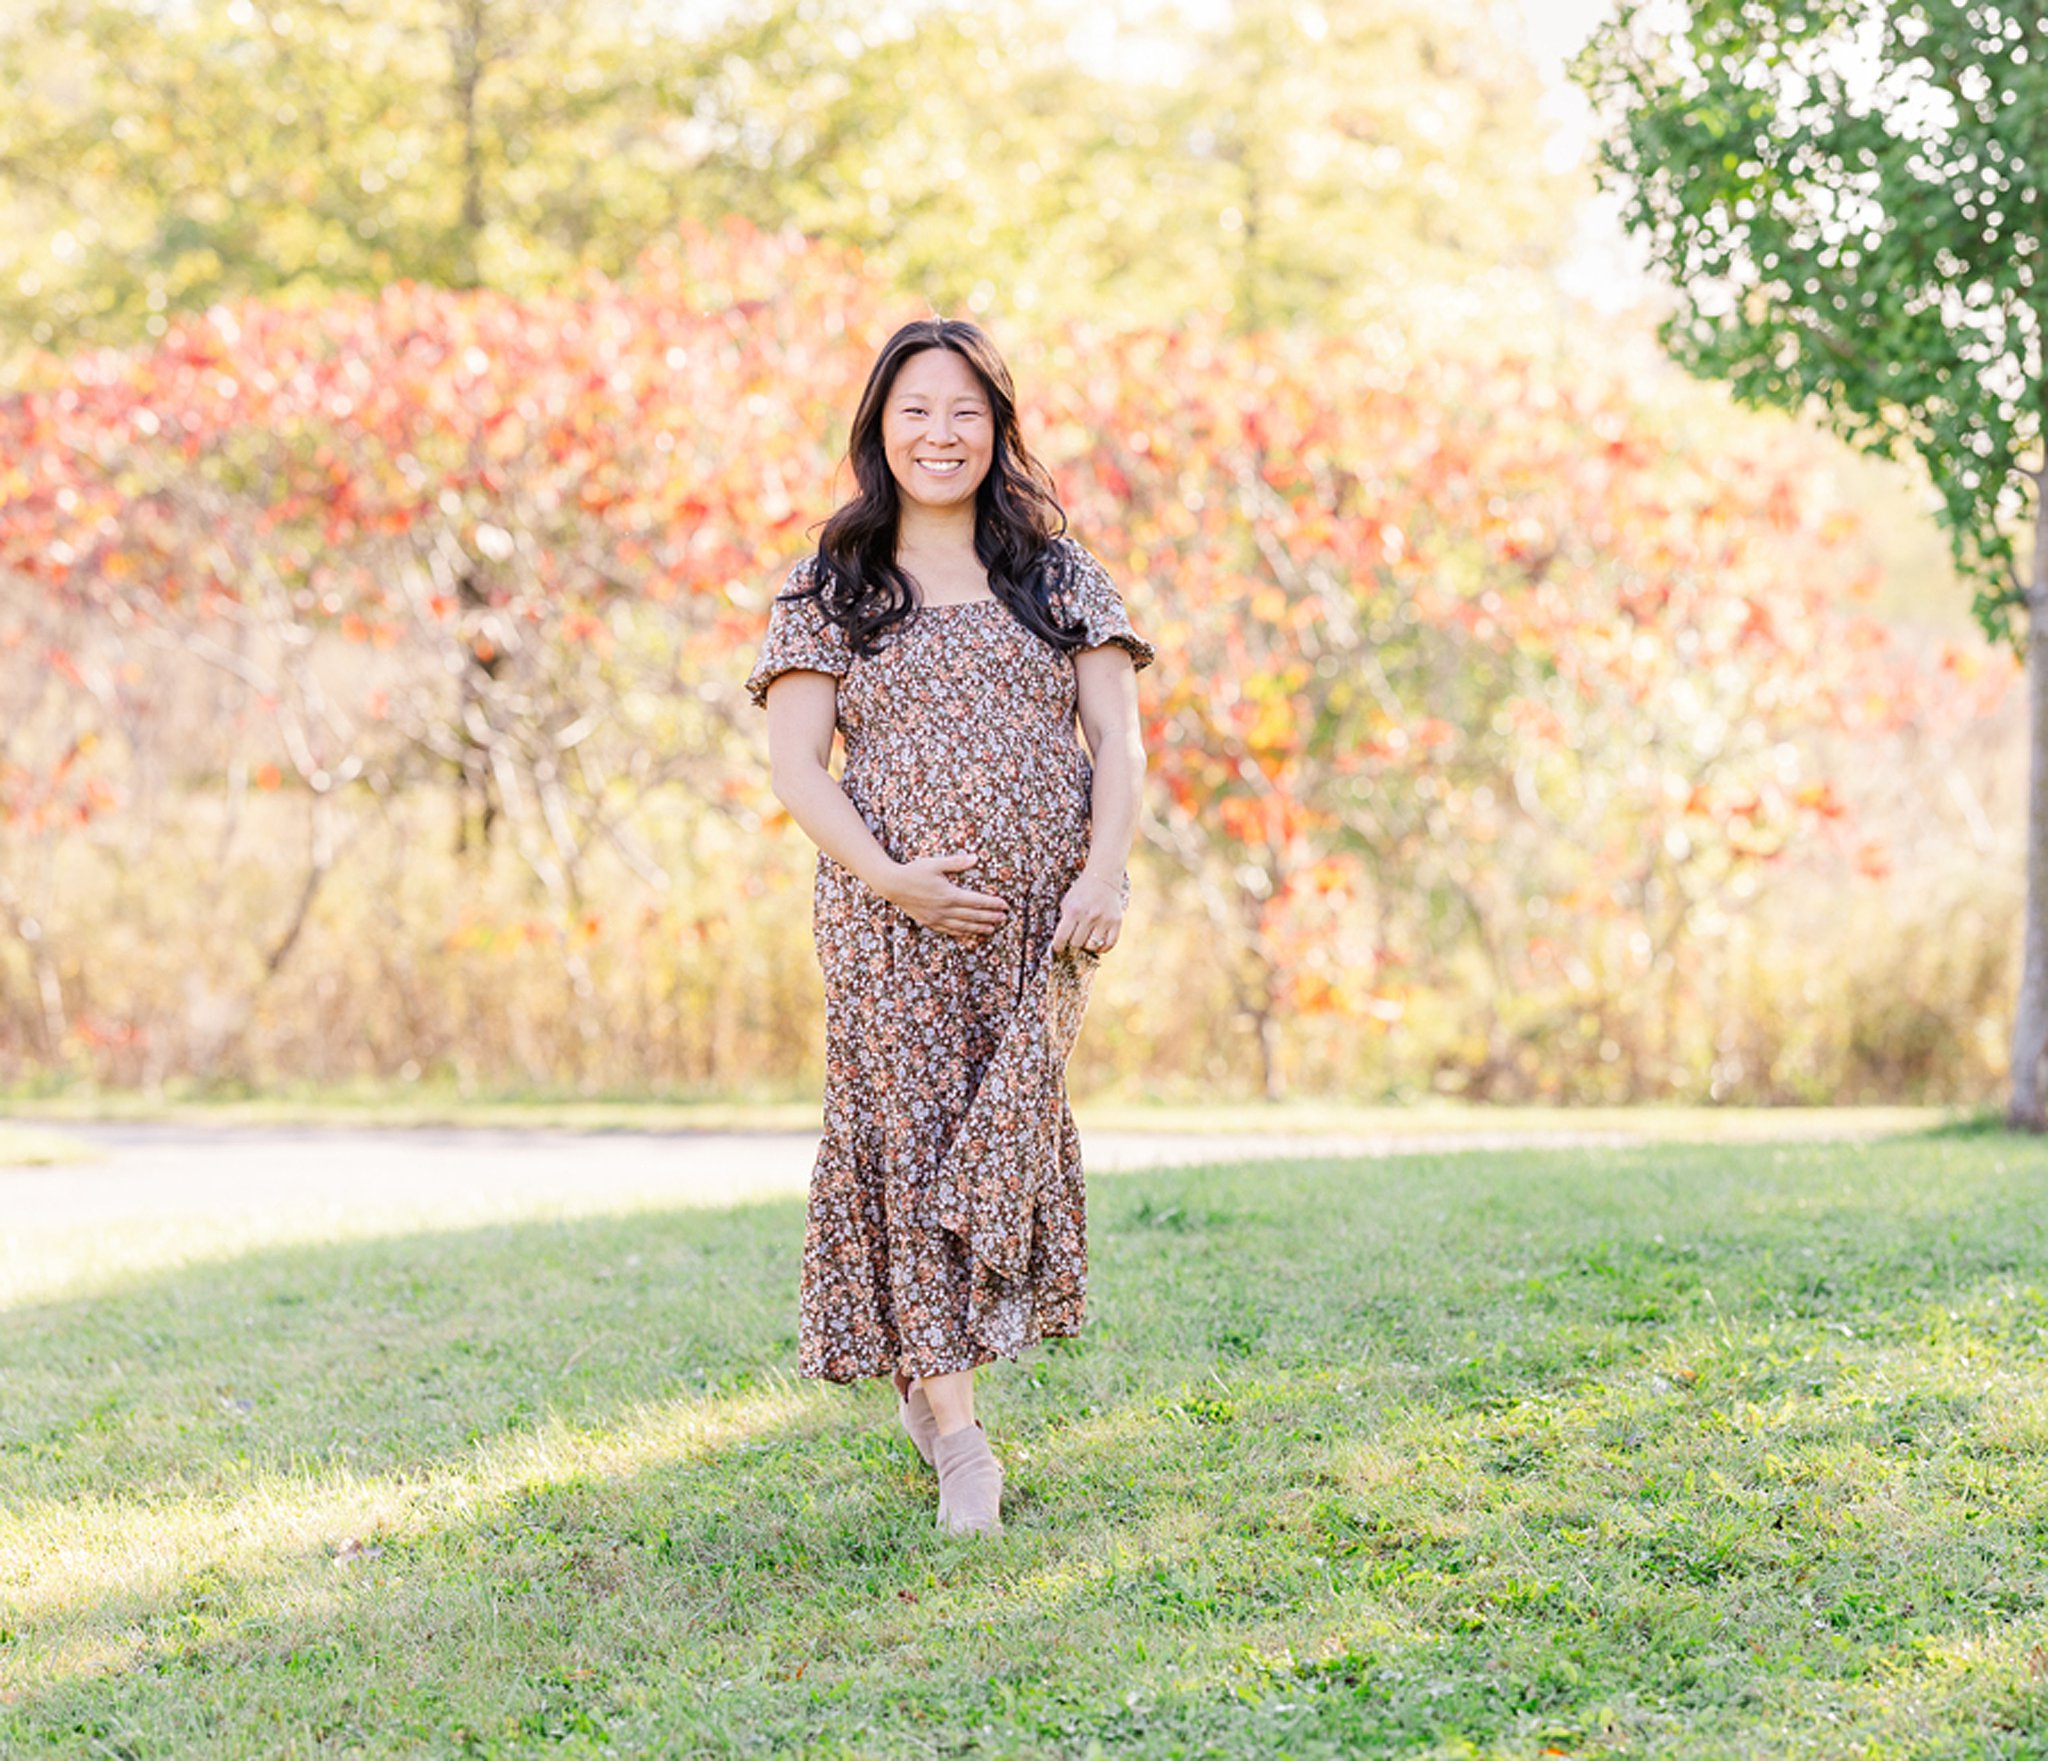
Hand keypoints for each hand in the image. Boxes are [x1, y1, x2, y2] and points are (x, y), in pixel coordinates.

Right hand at [884, 851, 1010, 940]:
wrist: (892, 885)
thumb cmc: (914, 871)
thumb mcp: (935, 863)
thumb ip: (956, 862)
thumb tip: (975, 858)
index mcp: (949, 894)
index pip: (976, 901)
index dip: (992, 904)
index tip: (1004, 905)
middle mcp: (945, 909)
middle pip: (973, 915)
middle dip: (990, 917)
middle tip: (1003, 918)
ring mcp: (937, 917)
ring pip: (963, 925)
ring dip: (978, 927)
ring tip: (991, 929)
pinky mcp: (929, 922)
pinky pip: (949, 930)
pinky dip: (961, 932)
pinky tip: (968, 933)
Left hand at [1051, 871, 1123, 957]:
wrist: (1104, 877)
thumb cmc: (1082, 891)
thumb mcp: (1067, 902)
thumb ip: (1064, 921)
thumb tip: (1061, 942)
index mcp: (1073, 910)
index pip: (1062, 937)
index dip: (1058, 946)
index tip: (1058, 948)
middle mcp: (1089, 916)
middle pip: (1077, 943)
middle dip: (1073, 943)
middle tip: (1074, 938)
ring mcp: (1104, 920)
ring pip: (1092, 946)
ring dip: (1087, 946)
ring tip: (1086, 939)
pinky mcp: (1116, 922)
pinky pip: (1109, 944)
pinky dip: (1103, 948)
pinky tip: (1098, 944)